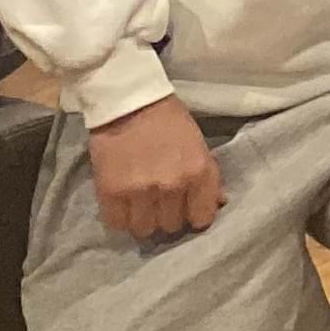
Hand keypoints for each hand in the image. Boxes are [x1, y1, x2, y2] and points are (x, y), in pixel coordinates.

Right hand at [86, 94, 223, 239]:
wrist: (129, 101)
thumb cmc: (169, 121)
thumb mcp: (198, 145)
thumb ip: (208, 177)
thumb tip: (218, 204)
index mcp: (198, 173)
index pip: (201, 219)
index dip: (194, 215)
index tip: (186, 208)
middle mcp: (172, 186)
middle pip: (171, 225)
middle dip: (167, 215)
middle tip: (160, 201)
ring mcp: (140, 191)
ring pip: (145, 229)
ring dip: (144, 219)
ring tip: (140, 203)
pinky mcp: (111, 192)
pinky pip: (117, 223)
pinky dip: (120, 217)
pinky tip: (123, 204)